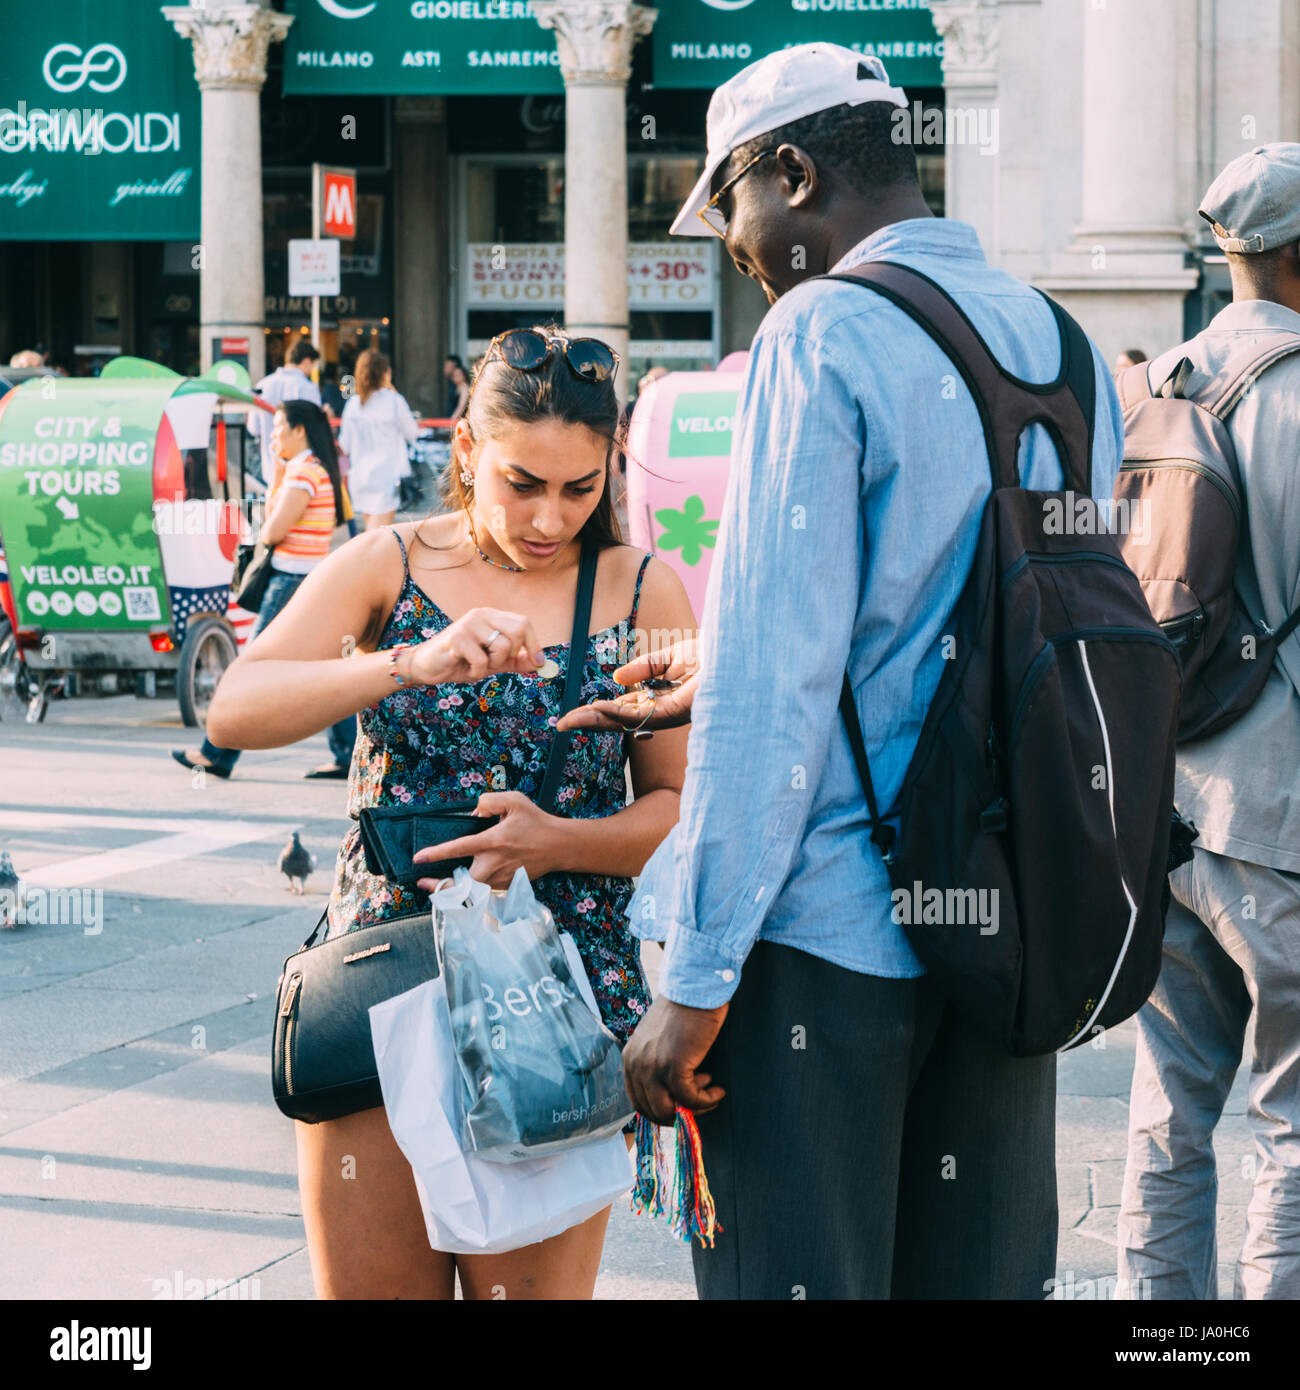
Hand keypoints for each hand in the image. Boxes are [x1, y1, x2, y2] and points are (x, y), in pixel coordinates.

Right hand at [406, 608, 544, 685]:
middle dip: (511, 654)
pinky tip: (463, 667)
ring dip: (491, 665)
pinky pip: (481, 660)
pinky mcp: (457, 637)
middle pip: (518, 631)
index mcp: (492, 617)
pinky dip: (476, 671)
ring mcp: (469, 624)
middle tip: (493, 662)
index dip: (534, 643)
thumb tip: (542, 662)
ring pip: (501, 646)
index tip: (538, 662)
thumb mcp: (493, 663)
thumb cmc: (460, 662)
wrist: (426, 667)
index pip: (524, 622)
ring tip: (475, 664)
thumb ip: (516, 661)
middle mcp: (482, 614)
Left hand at [413, 790, 560, 890]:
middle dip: (440, 885)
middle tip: (423, 882)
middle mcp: (494, 863)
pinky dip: (472, 888)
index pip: (458, 849)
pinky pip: (483, 890)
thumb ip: (488, 802)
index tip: (418, 859)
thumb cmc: (536, 822)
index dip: (436, 854)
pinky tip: (465, 882)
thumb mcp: (514, 800)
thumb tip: (472, 815)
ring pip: (471, 889)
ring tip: (439, 883)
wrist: (559, 846)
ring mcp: (500, 878)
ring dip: (455, 887)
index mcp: (493, 841)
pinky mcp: (506, 886)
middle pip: (460, 883)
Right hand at [554, 638, 699, 733]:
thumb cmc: (713, 654)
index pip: (623, 709)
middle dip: (590, 722)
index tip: (574, 713)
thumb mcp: (671, 656)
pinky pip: (643, 714)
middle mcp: (664, 711)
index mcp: (661, 699)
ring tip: (571, 721)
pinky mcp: (680, 710)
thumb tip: (618, 678)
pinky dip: (619, 712)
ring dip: (597, 721)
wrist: (739, 651)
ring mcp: (671, 713)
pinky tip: (599, 709)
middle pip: (620, 720)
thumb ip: (644, 668)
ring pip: (627, 721)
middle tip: (561, 725)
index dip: (598, 711)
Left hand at [623, 994, 728, 1123]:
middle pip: (651, 1110)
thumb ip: (657, 1059)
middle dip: (678, 1113)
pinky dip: (707, 1101)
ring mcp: (652, 1067)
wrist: (695, 987)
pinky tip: (718, 1090)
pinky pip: (690, 1100)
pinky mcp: (674, 1067)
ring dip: (693, 1109)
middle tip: (699, 1098)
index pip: (637, 1100)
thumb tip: (672, 1087)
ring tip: (710, 1092)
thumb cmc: (683, 1007)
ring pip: (667, 1111)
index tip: (683, 1101)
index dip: (662, 1108)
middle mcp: (636, 1064)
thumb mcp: (660, 1037)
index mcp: (630, 1057)